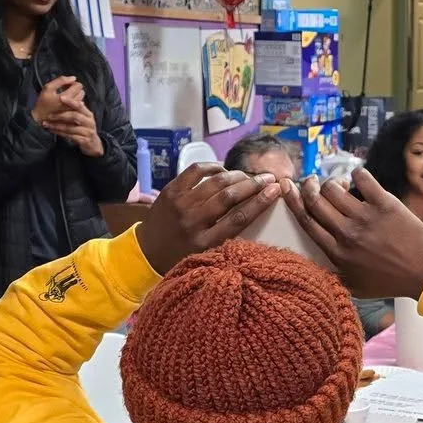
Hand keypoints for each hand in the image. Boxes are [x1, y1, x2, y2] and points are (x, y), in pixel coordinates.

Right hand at [32, 76, 80, 127]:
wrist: (39, 119)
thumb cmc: (42, 103)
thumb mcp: (48, 88)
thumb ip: (61, 81)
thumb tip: (73, 78)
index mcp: (67, 97)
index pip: (78, 86)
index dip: (73, 83)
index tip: (66, 85)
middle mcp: (73, 105)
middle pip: (81, 92)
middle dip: (75, 89)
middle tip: (66, 90)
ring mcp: (74, 111)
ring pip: (81, 99)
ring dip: (76, 96)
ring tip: (67, 97)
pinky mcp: (73, 116)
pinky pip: (78, 107)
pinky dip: (75, 103)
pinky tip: (68, 103)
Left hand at [51, 103, 102, 156]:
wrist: (93, 145)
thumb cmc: (85, 129)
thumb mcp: (83, 118)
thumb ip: (76, 110)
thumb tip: (66, 97)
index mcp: (89, 114)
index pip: (79, 106)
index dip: (71, 101)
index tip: (61, 98)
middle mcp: (89, 122)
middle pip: (74, 116)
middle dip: (60, 115)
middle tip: (49, 115)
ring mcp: (88, 132)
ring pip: (70, 128)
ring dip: (56, 126)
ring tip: (46, 124)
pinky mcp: (84, 141)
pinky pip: (69, 136)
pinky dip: (59, 133)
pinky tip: (52, 130)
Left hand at [135, 163, 281, 273]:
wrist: (147, 251)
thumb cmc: (183, 256)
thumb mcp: (208, 254)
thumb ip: (227, 236)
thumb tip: (253, 207)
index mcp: (205, 243)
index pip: (239, 219)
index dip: (260, 202)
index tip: (276, 190)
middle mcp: (192, 222)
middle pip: (230, 197)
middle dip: (253, 184)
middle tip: (268, 178)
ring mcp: (180, 204)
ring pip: (215, 182)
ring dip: (237, 175)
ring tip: (248, 176)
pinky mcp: (171, 191)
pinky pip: (196, 171)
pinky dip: (213, 167)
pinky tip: (223, 171)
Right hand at [285, 167, 422, 300]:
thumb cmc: (390, 282)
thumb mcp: (354, 287)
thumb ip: (331, 275)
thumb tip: (312, 264)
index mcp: (337, 252)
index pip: (307, 221)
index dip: (293, 200)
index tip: (287, 187)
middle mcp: (347, 233)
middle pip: (315, 201)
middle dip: (308, 186)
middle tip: (311, 181)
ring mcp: (366, 217)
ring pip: (334, 188)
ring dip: (332, 181)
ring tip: (340, 184)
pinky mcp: (385, 204)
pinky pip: (363, 178)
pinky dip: (357, 173)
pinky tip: (359, 177)